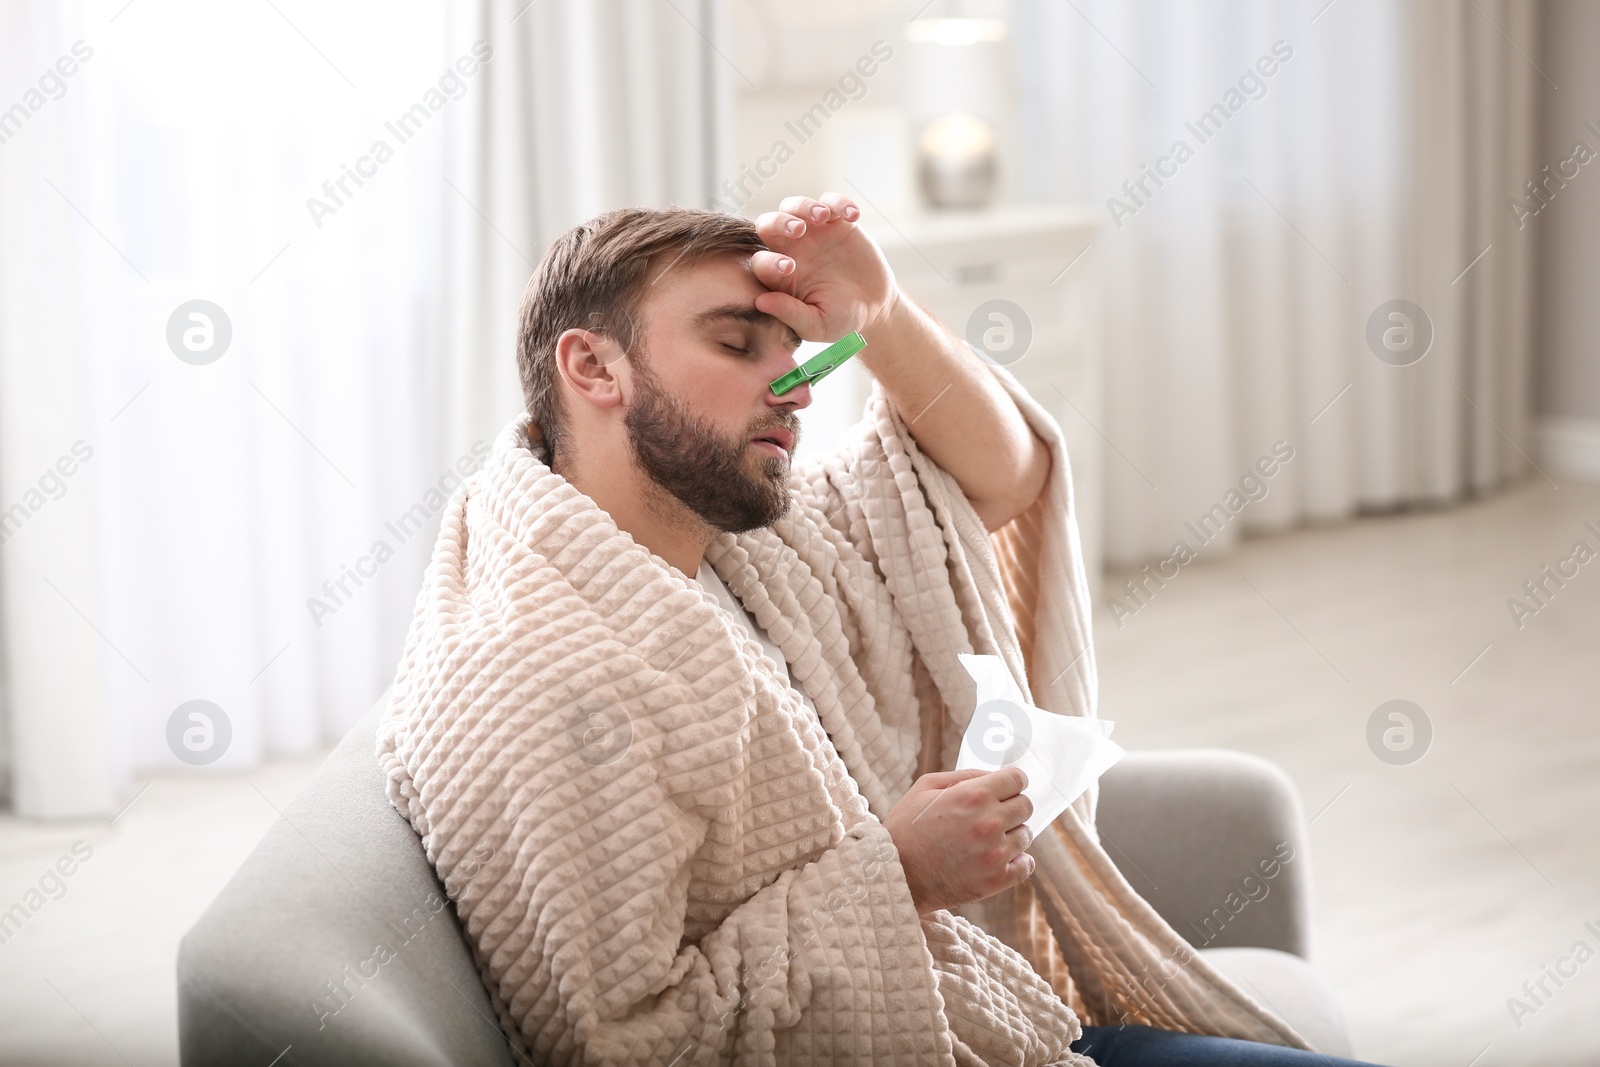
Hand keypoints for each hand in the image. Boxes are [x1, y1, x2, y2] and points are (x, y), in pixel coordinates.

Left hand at [749, 192, 898, 343]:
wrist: (874, 308)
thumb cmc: (841, 320)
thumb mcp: (817, 325)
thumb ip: (790, 314)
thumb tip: (760, 302)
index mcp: (779, 277)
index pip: (761, 262)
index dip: (769, 261)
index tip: (789, 267)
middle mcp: (790, 250)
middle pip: (769, 224)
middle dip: (779, 222)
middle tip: (798, 230)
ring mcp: (813, 233)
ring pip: (795, 206)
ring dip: (805, 206)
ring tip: (823, 216)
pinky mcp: (837, 223)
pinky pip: (832, 202)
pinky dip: (840, 203)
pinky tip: (852, 216)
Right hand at [881, 767, 1034, 915]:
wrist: (894, 874)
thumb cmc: (906, 828)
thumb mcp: (924, 788)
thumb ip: (963, 776)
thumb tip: (993, 775)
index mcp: (974, 796)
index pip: (1018, 779)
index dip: (1013, 781)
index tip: (1007, 788)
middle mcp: (989, 823)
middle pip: (1026, 806)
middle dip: (1012, 806)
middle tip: (994, 814)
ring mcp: (995, 854)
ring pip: (1026, 835)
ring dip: (1012, 834)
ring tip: (988, 839)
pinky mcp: (996, 880)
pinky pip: (1026, 865)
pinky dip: (1017, 860)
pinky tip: (999, 858)